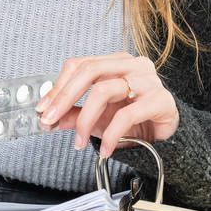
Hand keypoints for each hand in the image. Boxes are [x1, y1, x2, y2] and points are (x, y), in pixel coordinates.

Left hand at [35, 52, 178, 157]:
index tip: (43, 108)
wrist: (167, 137)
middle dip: (64, 97)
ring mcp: (148, 80)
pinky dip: (111, 135)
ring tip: (79, 141)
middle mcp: (132, 65)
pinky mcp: (161, 100)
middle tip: (50, 119)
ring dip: (85, 119)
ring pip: (104, 90)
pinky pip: (127, 115)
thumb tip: (47, 120)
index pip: (80, 65)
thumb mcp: (98, 118)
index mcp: (115, 61)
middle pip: (89, 71)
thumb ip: (74, 115)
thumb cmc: (134, 120)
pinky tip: (105, 149)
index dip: (58, 86)